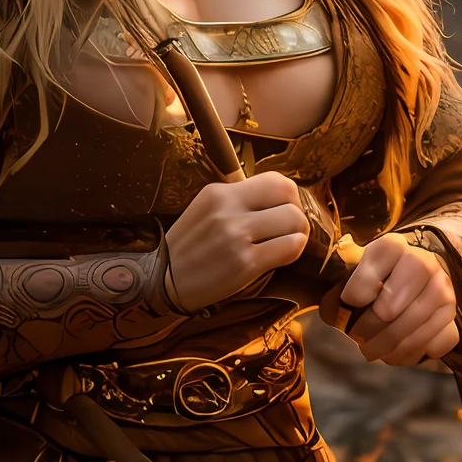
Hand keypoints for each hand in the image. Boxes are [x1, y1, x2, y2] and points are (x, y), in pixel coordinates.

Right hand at [161, 172, 308, 309]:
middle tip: (289, 230)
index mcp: (219, 192)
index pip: (275, 180)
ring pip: (294, 220)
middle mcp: (228, 208)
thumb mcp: (206, 211)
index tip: (284, 211)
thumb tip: (277, 198)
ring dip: (298, 234)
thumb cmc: (189, 248)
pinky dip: (294, 251)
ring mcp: (236, 235)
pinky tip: (281, 257)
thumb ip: (237, 200)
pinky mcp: (245, 262)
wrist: (162, 281)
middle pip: (289, 195)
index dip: (289, 196)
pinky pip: (290, 247)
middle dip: (297, 213)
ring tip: (285, 244)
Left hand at [326, 233, 458, 365]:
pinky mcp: (453, 317)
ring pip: (412, 330)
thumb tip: (333, 308)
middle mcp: (425, 263)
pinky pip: (435, 344)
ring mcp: (444, 291)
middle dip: (368, 328)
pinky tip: (399, 351)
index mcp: (393, 246)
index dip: (356, 291)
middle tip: (356, 336)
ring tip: (370, 350)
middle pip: (390, 307)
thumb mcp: (353, 267)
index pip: (373, 270)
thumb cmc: (374, 277)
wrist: (410, 276)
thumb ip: (339, 280)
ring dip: (387, 348)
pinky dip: (415, 353)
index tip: (347, 302)